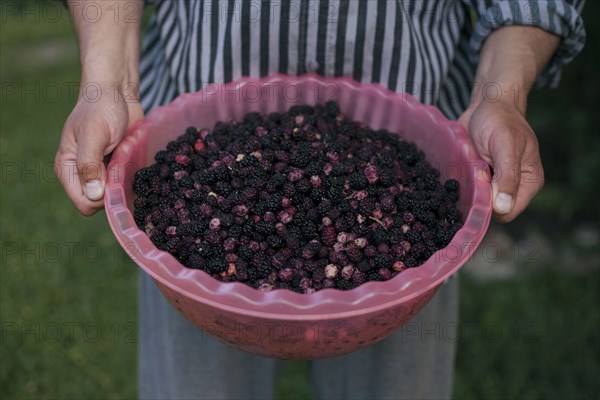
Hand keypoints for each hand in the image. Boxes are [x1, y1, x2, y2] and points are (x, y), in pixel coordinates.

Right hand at [55, 82, 142, 215]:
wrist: (116, 92)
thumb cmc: (100, 108)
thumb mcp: (93, 135)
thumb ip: (89, 165)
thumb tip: (94, 195)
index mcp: (68, 168)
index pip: (84, 202)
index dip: (102, 198)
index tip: (115, 178)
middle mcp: (82, 174)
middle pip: (102, 201)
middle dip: (116, 185)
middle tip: (121, 158)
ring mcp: (100, 171)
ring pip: (117, 192)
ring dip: (126, 175)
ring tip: (125, 151)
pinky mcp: (116, 166)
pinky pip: (127, 180)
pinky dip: (133, 169)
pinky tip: (131, 151)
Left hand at [459, 98, 543, 222]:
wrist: (487, 104)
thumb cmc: (500, 120)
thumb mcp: (505, 146)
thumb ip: (507, 176)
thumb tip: (503, 208)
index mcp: (529, 183)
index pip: (508, 212)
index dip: (490, 206)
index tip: (478, 186)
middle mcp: (513, 187)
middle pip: (490, 210)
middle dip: (476, 195)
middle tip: (471, 171)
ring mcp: (494, 183)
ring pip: (476, 201)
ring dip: (466, 188)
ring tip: (466, 166)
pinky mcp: (479, 177)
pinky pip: (466, 189)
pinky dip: (460, 181)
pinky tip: (460, 167)